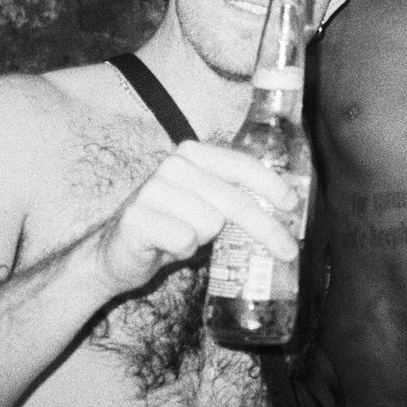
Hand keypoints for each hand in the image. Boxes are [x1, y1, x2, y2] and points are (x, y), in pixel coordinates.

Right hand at [93, 140, 298, 294]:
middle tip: (287, 251)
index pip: (242, 165)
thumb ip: (233, 195)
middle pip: (235, 201)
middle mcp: (174, 165)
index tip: (292, 204)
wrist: (114, 252)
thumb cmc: (169, 225)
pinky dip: (181, 250)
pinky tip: (165, 246)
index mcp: (193, 154)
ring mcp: (153, 190)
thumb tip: (283, 205)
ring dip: (203, 239)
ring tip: (183, 237)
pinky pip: (185, 241)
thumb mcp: (204, 202)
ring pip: (211, 224)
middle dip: (265, 229)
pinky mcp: (137, 218)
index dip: (271, 185)